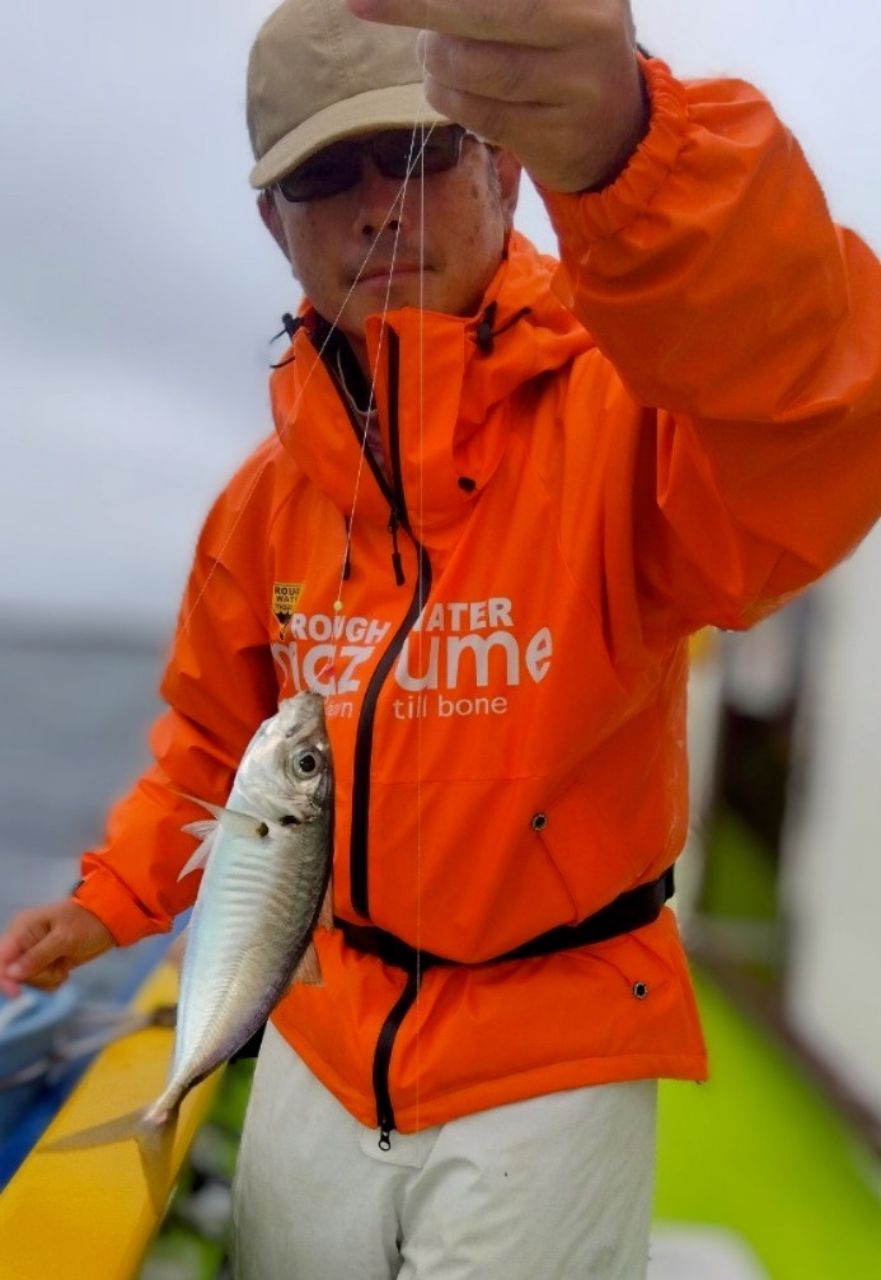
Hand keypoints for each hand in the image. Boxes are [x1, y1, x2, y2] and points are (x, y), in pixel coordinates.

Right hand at [0, 899, 114, 997]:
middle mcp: (23, 942)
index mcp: (22, 929)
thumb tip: (11, 973)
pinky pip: (40, 984)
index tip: (18, 993)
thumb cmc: (87, 923)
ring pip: (28, 981)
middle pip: (14, 974)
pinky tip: (65, 971)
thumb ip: (37, 956)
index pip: (1, 958)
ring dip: (48, 979)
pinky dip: (53, 981)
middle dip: (37, 976)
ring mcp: (33, 955)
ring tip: (64, 965)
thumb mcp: (64, 938)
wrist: (108, 922)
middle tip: (58, 966)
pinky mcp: (44, 965)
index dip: (4, 978)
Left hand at [347, 0, 647, 192]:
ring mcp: (579, 85)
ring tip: (429, 55)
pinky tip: (441, 87)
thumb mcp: (547, 1)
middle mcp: (591, 25)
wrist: (615, 130)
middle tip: (367, 3)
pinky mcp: (559, 137)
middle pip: (484, 10)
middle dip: (416, 6)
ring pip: (477, 68)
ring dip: (435, 61)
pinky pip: (483, 114)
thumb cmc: (561, 45)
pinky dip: (449, 99)